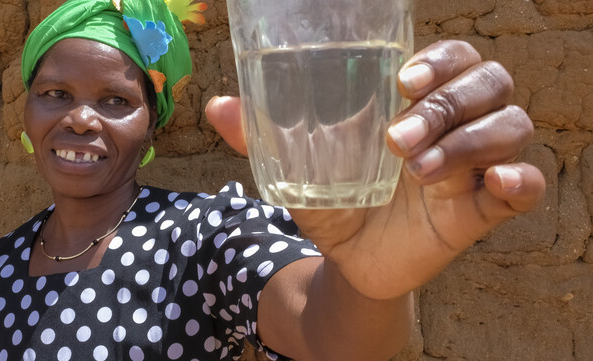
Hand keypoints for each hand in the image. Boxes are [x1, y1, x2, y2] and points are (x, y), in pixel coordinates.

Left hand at [205, 40, 545, 299]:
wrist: (348, 261)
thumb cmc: (332, 201)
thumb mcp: (299, 169)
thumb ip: (261, 136)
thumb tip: (217, 106)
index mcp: (414, 104)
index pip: (453, 59)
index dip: (442, 59)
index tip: (404, 80)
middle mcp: (452, 127)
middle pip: (490, 83)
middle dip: (448, 105)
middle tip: (398, 140)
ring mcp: (472, 166)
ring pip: (510, 125)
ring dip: (471, 141)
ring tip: (418, 172)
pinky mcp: (483, 208)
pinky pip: (527, 185)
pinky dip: (519, 180)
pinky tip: (493, 184)